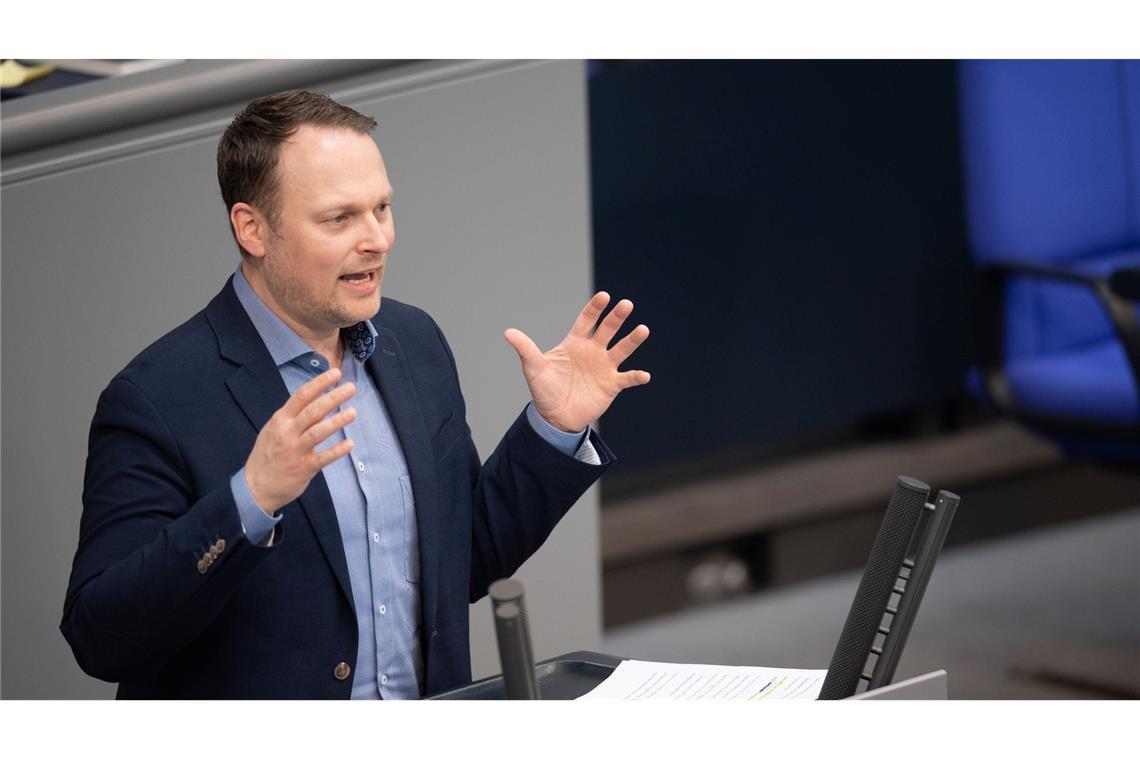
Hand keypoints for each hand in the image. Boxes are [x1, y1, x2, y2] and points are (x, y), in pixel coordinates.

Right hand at [244, 368, 356, 514]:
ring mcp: (295, 450)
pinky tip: (350, 444)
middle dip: (332, 398)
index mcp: (281, 420)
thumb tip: (320, 402)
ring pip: (317, 432)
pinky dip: (337, 450)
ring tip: (353, 412)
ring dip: (336, 422)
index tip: (336, 373)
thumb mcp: (275, 430)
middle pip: (312, 411)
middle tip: (351, 388)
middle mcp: (287, 432)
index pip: (301, 396)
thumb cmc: (268, 454)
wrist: (256, 486)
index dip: (319, 383)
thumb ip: (296, 417)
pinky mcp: (304, 468)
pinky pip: (323, 457)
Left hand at [504, 292, 650, 432]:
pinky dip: (636, 377)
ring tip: (643, 330)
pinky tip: (644, 375)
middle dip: (617, 317)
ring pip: (622, 349)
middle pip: (607, 330)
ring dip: (632, 340)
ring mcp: (604, 367)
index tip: (604, 296)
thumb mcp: (534, 368)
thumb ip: (526, 349)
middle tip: (626, 304)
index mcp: (575, 342)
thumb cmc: (545, 389)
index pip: (587, 320)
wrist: (555, 416)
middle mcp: (593, 351)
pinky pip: (626, 378)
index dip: (595, 308)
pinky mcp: (612, 385)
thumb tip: (507, 332)